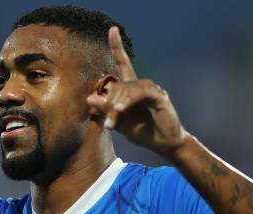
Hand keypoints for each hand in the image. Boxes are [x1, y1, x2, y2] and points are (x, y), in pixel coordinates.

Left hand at [87, 27, 188, 158]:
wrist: (163, 143)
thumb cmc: (142, 131)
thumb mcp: (119, 122)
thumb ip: (105, 111)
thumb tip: (89, 98)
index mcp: (130, 90)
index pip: (123, 63)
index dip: (117, 47)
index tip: (112, 30)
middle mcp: (141, 85)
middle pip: (118, 85)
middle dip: (110, 104)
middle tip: (109, 124)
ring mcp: (151, 89)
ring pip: (128, 89)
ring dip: (118, 105)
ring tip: (114, 119)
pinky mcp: (159, 96)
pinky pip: (140, 93)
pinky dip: (128, 101)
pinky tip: (121, 110)